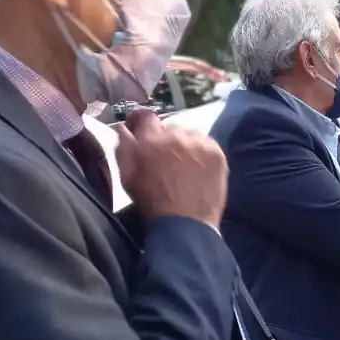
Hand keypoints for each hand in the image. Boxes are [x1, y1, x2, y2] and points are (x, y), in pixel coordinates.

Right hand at [114, 107, 227, 227]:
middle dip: (164, 139)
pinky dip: (202, 153)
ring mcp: (199, 143)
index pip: (145, 115)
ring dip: (185, 145)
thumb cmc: (151, 201)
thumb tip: (122, 127)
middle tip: (164, 157)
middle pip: (169, 127)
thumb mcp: (126, 175)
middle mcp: (176, 134)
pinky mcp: (217, 153)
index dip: (140, 120)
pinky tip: (198, 169)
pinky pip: (207, 145)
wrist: (185, 224)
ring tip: (183, 166)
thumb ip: (123, 146)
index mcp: (150, 138)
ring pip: (189, 135)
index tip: (138, 128)